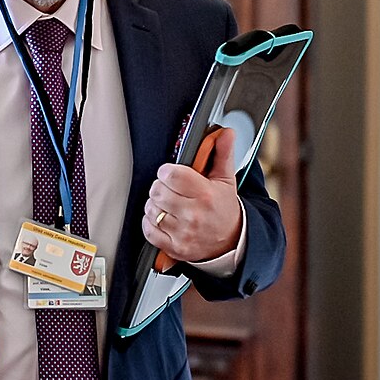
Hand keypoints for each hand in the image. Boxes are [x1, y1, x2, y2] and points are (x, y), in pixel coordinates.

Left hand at [142, 126, 242, 262]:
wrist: (231, 242)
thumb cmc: (224, 209)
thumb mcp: (226, 180)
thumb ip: (222, 154)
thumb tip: (226, 132)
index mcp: (205, 194)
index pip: (171, 174)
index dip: (168, 171)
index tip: (172, 173)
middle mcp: (193, 215)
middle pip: (157, 190)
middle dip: (161, 186)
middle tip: (171, 189)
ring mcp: (183, 233)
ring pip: (151, 209)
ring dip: (155, 205)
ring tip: (169, 204)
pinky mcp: (174, 247)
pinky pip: (148, 229)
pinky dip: (151, 223)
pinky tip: (163, 218)